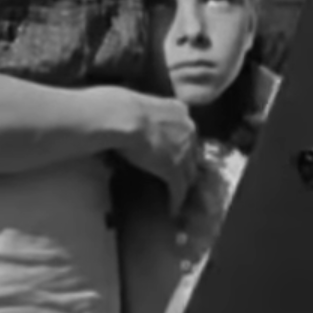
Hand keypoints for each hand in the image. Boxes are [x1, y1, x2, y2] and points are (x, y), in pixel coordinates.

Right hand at [113, 88, 205, 206]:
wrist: (121, 117)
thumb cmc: (120, 105)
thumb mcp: (140, 102)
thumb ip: (146, 110)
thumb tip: (132, 111)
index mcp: (179, 110)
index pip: (187, 132)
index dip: (182, 145)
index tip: (175, 152)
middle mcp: (188, 130)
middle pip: (192, 153)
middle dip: (187, 166)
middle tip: (179, 177)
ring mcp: (184, 151)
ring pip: (189, 173)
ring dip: (183, 186)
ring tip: (177, 196)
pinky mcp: (174, 170)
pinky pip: (178, 189)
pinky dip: (176, 200)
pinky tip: (172, 210)